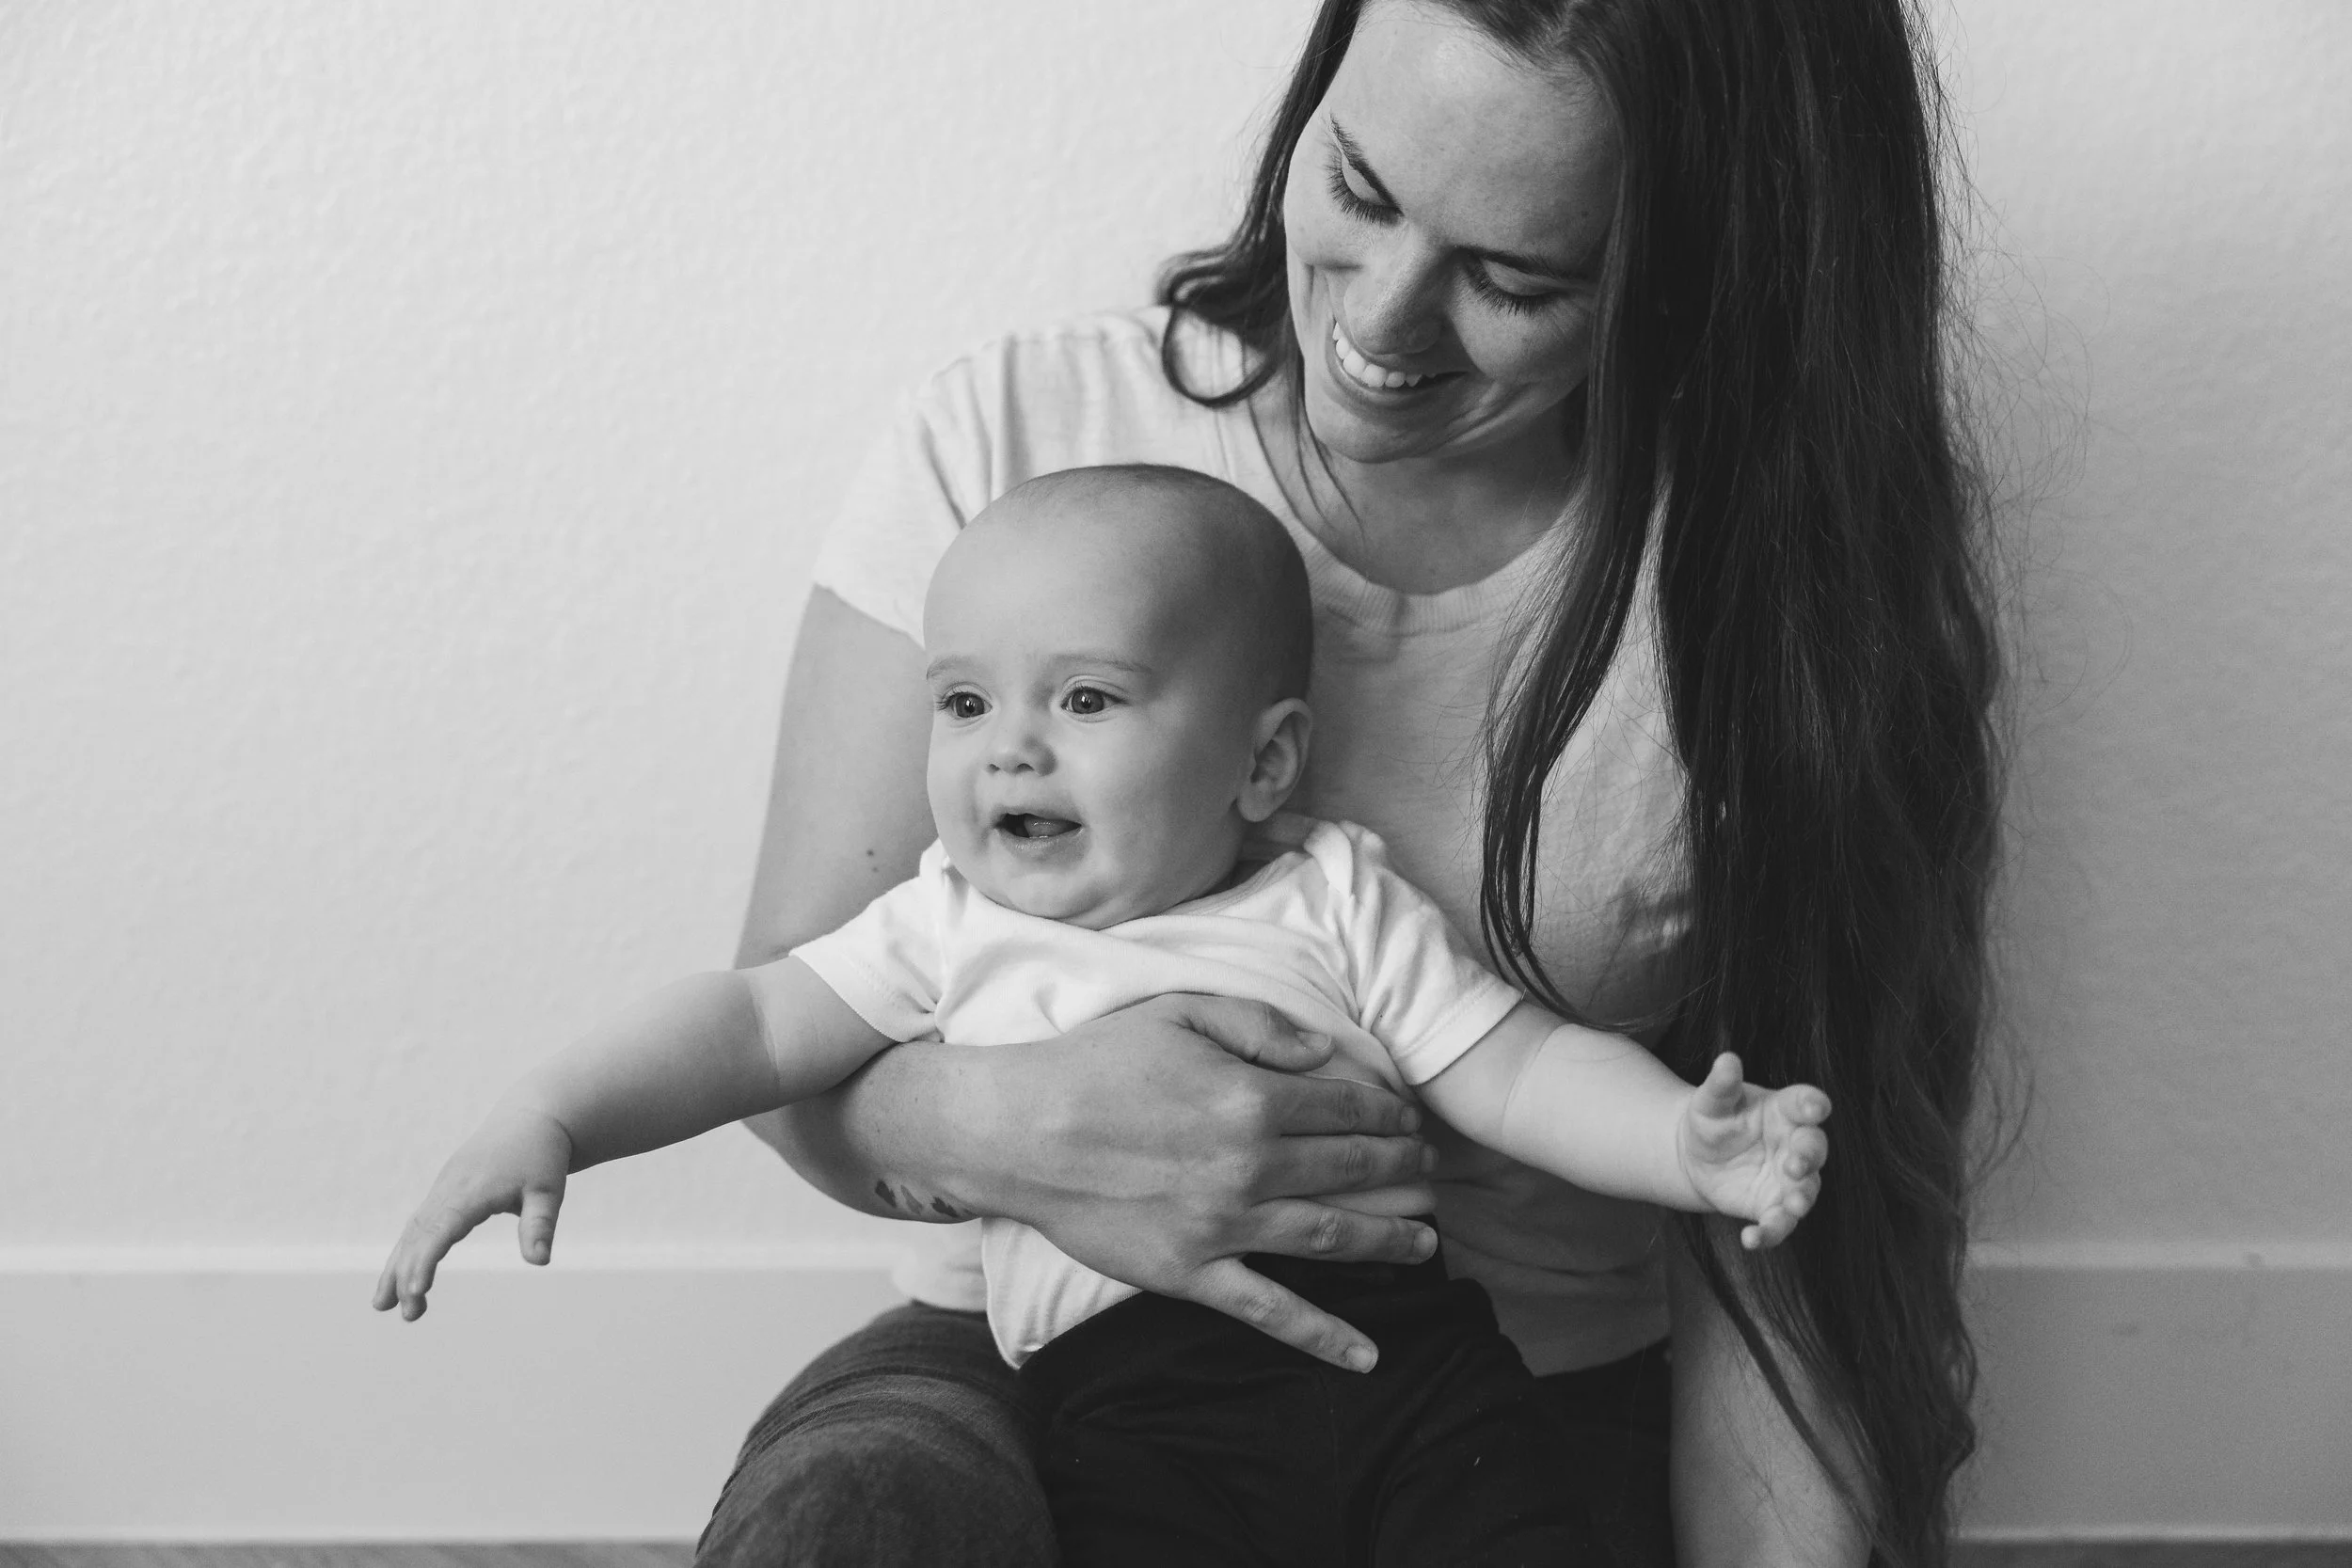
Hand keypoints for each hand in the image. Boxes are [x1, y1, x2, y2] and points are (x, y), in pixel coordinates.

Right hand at [372, 1106, 573, 1319]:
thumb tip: (539, 1261)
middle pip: (419, 1233)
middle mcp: (450, 1188)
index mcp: (473, 1189)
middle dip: (406, 1274)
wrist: (530, 1118)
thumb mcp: (549, 1189)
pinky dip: (406, 1250)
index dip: (426, 1260)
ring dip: (396, 1266)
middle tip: (407, 1314)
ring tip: (382, 1305)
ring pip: (411, 1230)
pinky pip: (418, 1224)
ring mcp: (443, 1188)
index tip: (415, 1291)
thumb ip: (540, 1224)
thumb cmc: (542, 1156)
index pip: (442, 1229)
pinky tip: (399, 1277)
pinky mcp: (443, 1191)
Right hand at [990, 993, 1435, 1372]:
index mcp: (1252, 1098)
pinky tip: (1368, 1356)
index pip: (1345, 1108)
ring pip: (1331, 1237)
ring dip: (1390, 1240)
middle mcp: (1250, 1166)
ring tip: (1428, 1242)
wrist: (1018, 1131)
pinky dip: (1323, 1337)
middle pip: (1351, 1169)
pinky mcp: (1191, 1273)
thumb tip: (1324, 1053)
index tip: (1408, 1118)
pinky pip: (1270, 1312)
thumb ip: (1260, 1025)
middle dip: (1401, 1167)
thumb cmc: (1095, 1063)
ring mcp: (1224, 1227)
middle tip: (1429, 1168)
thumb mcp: (1179, 1010)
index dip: (1386, 1112)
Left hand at [1677, 1054, 1829, 1250]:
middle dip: (1809, 1156)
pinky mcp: (1772, 1207)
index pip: (1805, 1103)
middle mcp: (1795, 1144)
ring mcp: (1788, 1179)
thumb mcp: (1711, 1100)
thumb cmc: (1713, 1119)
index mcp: (1784, 1110)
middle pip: (1814, 1149)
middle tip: (1795, 1163)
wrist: (1696, 1155)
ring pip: (1806, 1191)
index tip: (1817, 1106)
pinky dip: (1769, 1233)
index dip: (1813, 1104)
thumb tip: (1727, 1060)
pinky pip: (1779, 1223)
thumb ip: (1722, 1084)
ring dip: (1801, 1199)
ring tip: (1791, 1205)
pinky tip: (1750, 1239)